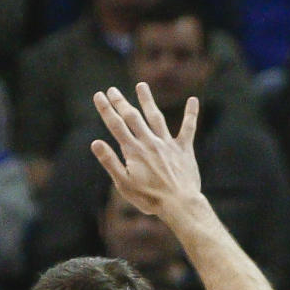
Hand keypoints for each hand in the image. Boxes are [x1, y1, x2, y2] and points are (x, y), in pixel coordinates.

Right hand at [91, 82, 201, 221]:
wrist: (179, 203)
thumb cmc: (149, 198)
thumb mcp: (124, 184)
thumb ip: (110, 162)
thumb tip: (95, 143)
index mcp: (133, 151)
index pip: (116, 126)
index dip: (106, 109)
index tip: (98, 95)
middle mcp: (149, 142)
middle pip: (133, 117)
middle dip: (121, 102)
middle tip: (112, 89)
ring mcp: (167, 144)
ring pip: (156, 117)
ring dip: (147, 100)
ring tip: (141, 85)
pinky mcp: (184, 149)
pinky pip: (188, 128)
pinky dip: (191, 114)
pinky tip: (193, 100)